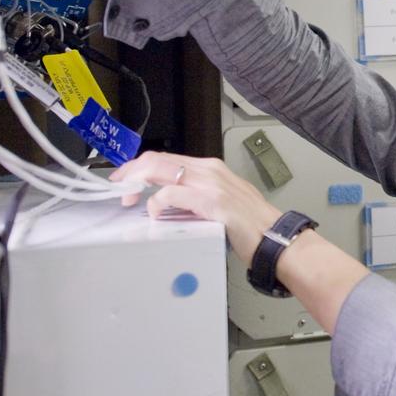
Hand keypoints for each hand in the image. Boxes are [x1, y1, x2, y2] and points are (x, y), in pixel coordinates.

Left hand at [109, 151, 281, 266]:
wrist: (276, 237)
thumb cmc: (252, 226)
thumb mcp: (221, 201)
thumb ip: (197, 196)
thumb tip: (170, 202)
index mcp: (210, 168)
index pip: (165, 158)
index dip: (139, 167)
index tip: (125, 180)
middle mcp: (209, 170)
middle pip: (157, 159)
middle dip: (131, 172)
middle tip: (119, 189)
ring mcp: (211, 184)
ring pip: (160, 170)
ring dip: (138, 184)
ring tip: (131, 201)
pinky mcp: (212, 201)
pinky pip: (171, 194)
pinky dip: (157, 203)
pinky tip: (155, 214)